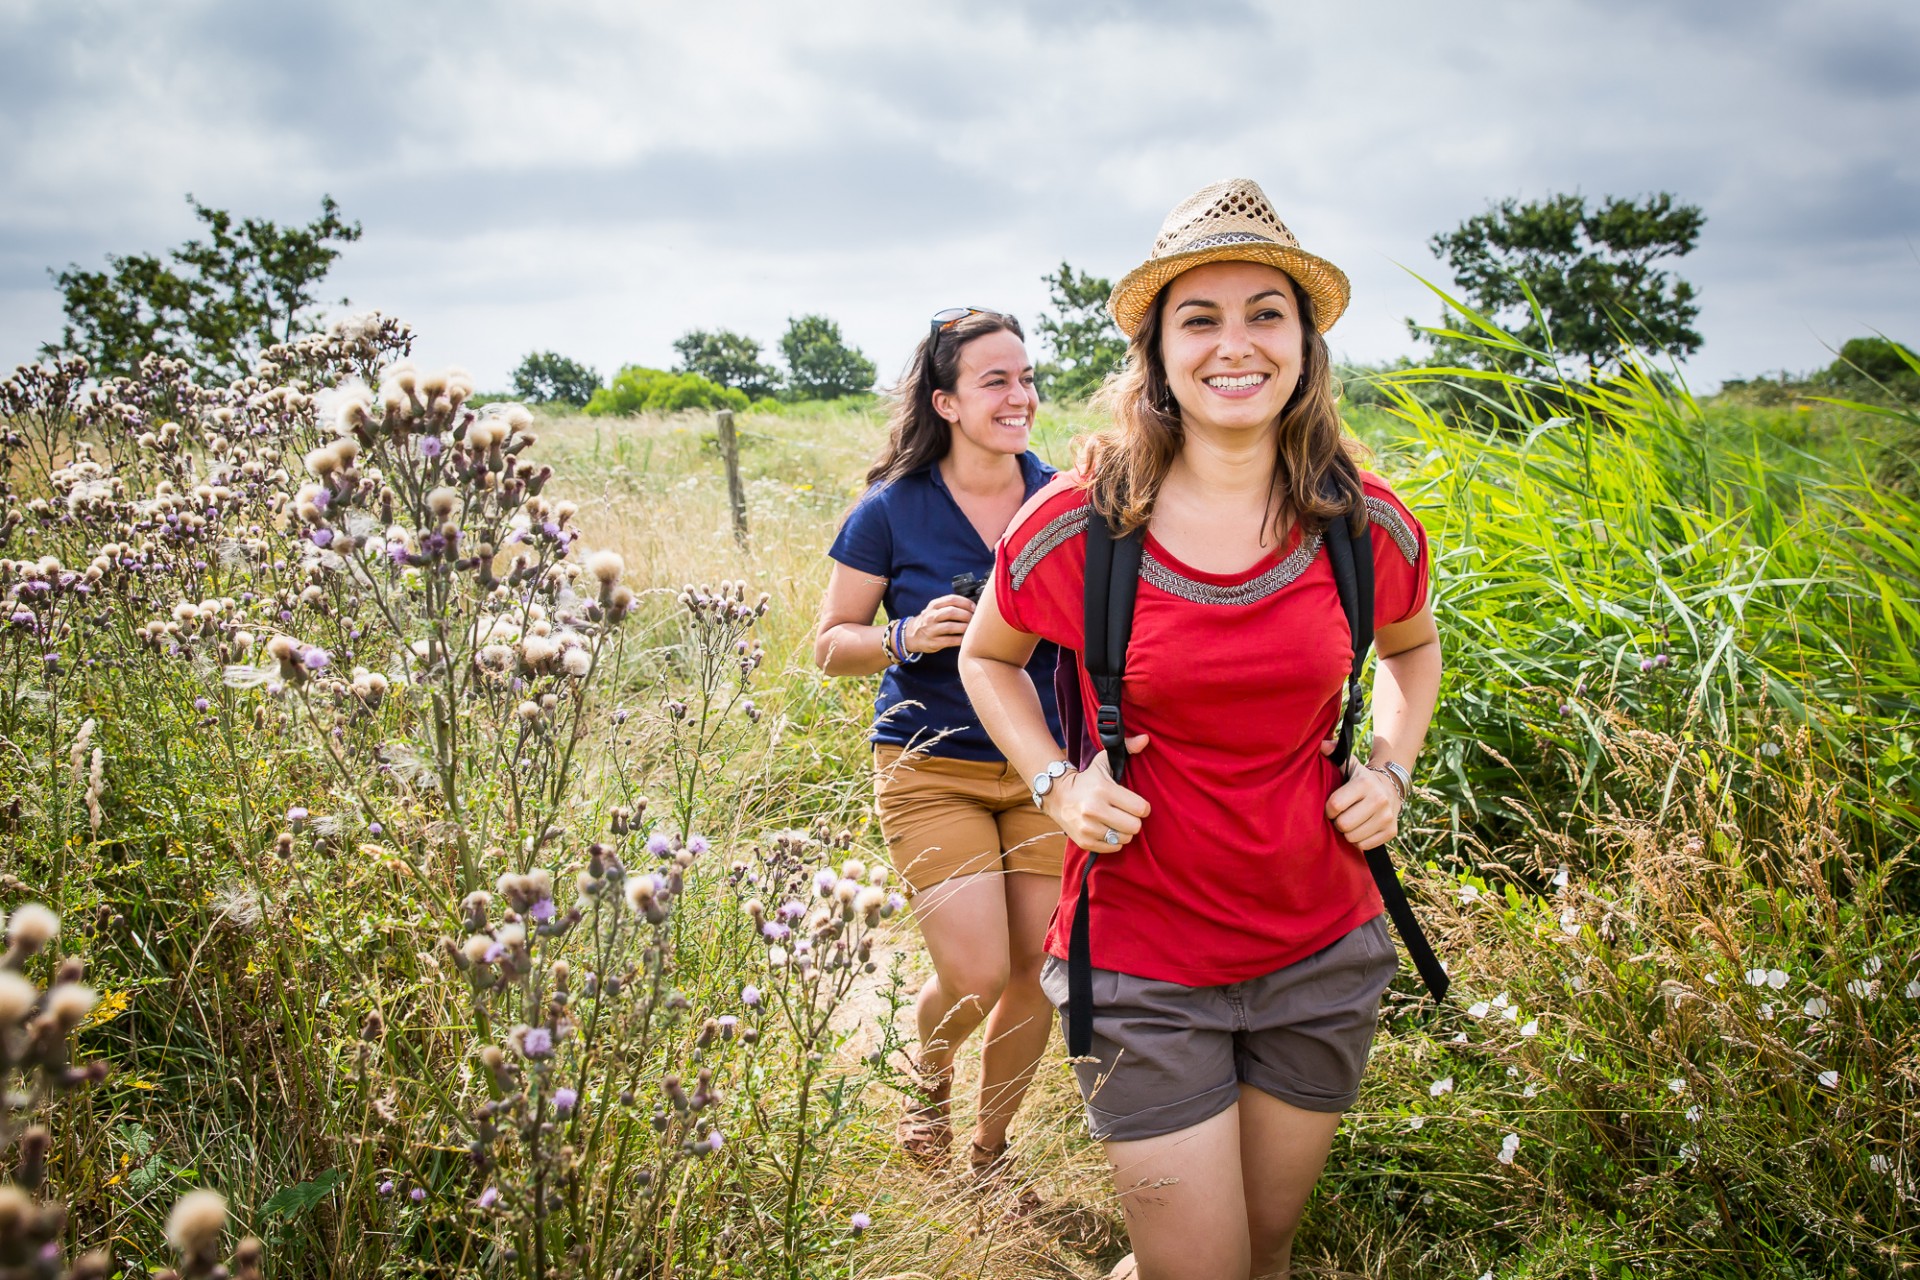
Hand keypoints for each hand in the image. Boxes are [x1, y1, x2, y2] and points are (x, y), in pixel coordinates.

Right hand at [904, 594, 974, 654]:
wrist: (912, 636)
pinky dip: (960, 639)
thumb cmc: (930, 621)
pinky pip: (950, 641)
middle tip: (975, 619)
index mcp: (933, 605)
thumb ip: (949, 606)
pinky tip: (966, 639)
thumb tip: (973, 607)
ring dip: (965, 627)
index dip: (966, 603)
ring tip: (971, 628)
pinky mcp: (933, 642)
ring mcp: (931, 630)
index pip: (951, 599)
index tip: (974, 608)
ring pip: (951, 626)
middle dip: (966, 615)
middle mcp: (931, 616)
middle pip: (952, 612)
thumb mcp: (935, 610)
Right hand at [1046, 733, 1151, 851]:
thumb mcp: (1104, 761)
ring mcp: (1087, 827)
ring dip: (1123, 831)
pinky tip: (1106, 829)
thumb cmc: (1087, 779)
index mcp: (1103, 789)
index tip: (1136, 804)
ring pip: (1124, 838)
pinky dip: (1113, 841)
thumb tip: (1145, 739)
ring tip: (1116, 821)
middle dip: (1134, 820)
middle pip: (1134, 826)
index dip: (1142, 807)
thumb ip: (1126, 748)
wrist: (1056, 795)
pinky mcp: (1084, 841)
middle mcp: (1094, 809)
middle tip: (1126, 814)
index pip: (1140, 808)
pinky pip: (1112, 848)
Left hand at [1325, 759, 1402, 849]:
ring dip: (1347, 832)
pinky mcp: (1392, 831)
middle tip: (1341, 815)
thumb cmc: (1359, 779)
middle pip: (1343, 824)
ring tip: (1351, 821)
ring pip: (1353, 837)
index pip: (1334, 805)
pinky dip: (1359, 840)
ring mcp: (1387, 817)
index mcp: (1364, 783)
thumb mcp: (1348, 764)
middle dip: (1337, 822)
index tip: (1332, 805)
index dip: (1328, 809)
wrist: (1390, 788)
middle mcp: (1379, 799)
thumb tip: (1321, 744)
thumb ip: (1334, 754)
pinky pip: (1364, 846)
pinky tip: (1361, 828)